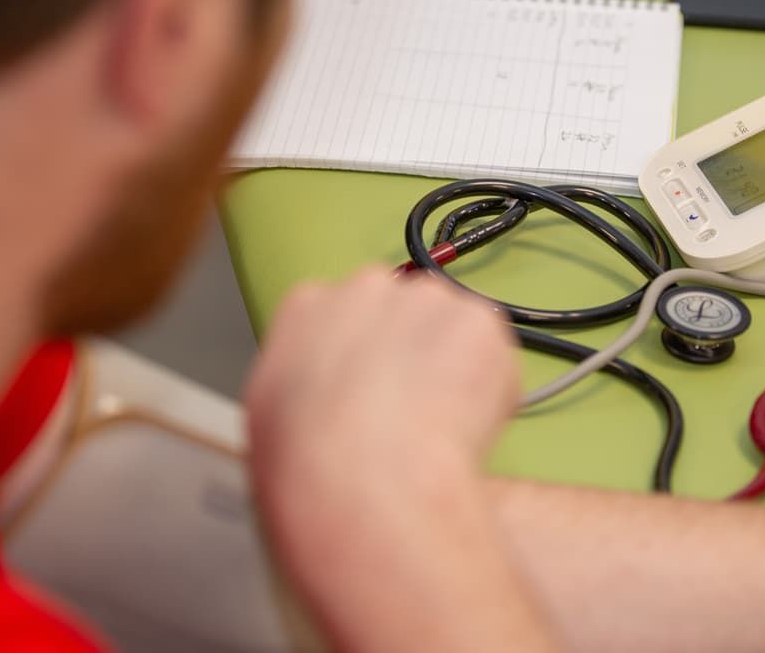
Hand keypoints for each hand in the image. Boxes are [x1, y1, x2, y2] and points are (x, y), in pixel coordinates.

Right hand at [243, 266, 519, 483]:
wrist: (362, 478)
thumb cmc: (307, 461)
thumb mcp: (271, 413)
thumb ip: (301, 381)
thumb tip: (321, 395)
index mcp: (308, 306)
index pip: (347, 314)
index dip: (368, 354)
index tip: (375, 387)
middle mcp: (368, 287)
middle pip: (403, 312)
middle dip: (413, 351)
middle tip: (413, 408)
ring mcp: (426, 300)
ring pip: (452, 330)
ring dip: (455, 368)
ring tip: (438, 426)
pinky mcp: (478, 323)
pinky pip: (493, 357)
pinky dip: (491, 390)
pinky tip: (462, 427)